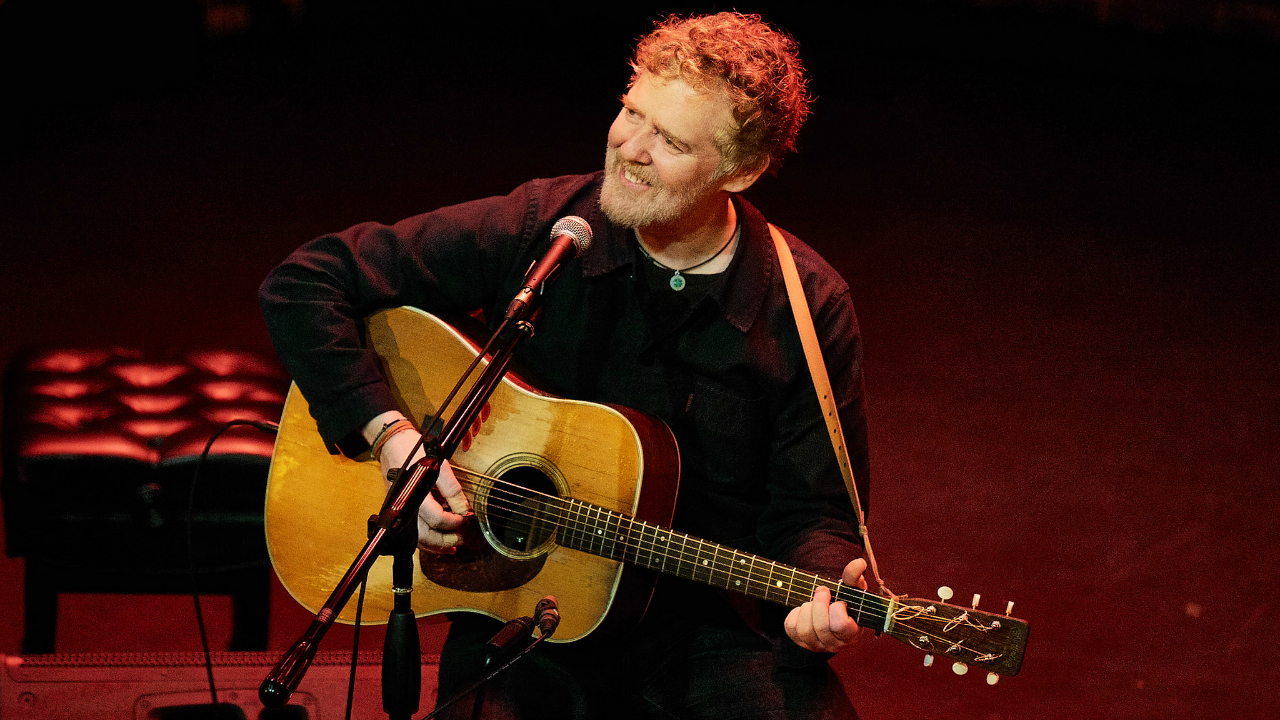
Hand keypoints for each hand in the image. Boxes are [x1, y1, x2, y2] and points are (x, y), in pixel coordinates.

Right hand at [373, 418, 471, 553]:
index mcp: (413, 495)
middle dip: (444, 541)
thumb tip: (464, 510)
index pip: (436, 518)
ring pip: (415, 538)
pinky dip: (425, 539)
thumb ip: (452, 490)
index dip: (453, 522)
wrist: (393, 443)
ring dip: (434, 545)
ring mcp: (398, 510)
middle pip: (423, 535)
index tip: (465, 518)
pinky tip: (436, 539)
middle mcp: (403, 506)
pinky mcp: (398, 510)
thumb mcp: (438, 465)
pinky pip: (410, 531)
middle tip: (460, 539)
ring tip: (451, 546)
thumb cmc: (414, 450)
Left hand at [784, 558, 868, 652]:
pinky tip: (804, 609)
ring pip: (805, 630)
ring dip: (807, 609)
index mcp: (851, 634)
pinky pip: (791, 628)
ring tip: (813, 602)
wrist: (830, 609)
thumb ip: (854, 576)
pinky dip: (795, 614)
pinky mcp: (799, 641)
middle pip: (821, 627)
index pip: (841, 625)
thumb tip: (859, 562)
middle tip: (822, 591)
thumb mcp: (851, 589)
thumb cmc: (845, 600)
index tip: (839, 600)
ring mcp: (816, 645)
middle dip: (819, 603)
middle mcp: (834, 644)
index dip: (837, 608)